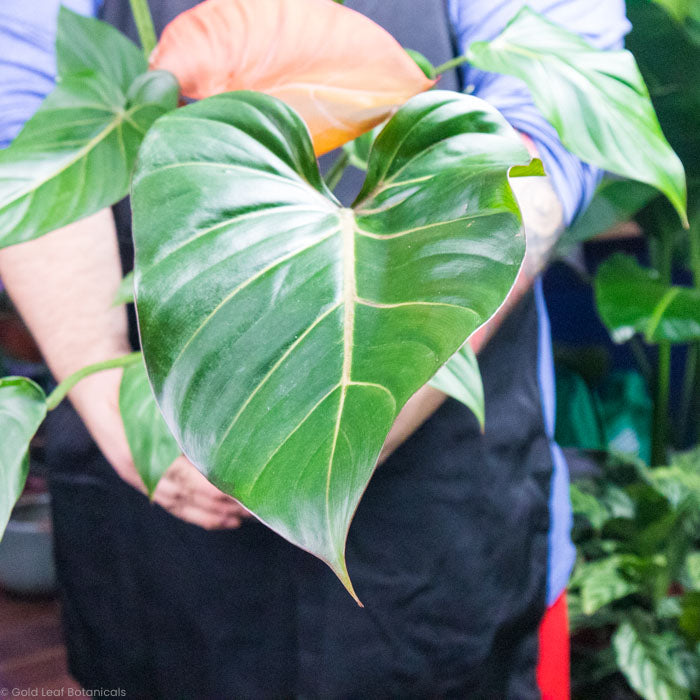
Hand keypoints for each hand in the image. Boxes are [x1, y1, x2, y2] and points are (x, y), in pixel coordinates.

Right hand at [69, 365, 249, 529]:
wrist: (91, 381)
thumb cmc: (121, 380)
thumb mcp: (145, 389)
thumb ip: (172, 409)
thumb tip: (211, 420)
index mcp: (136, 449)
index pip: (182, 476)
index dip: (211, 487)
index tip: (239, 492)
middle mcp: (137, 469)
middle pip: (184, 497)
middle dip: (219, 506)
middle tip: (252, 509)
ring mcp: (139, 476)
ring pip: (179, 505)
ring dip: (211, 514)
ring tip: (240, 519)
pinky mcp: (142, 476)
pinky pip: (172, 502)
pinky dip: (196, 512)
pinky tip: (219, 516)